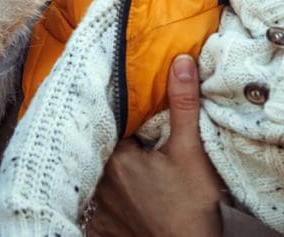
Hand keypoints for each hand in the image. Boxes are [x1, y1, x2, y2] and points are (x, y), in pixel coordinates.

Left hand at [88, 55, 223, 236]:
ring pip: (97, 169)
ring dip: (109, 159)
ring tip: (129, 149)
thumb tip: (180, 62)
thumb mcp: (190, 152)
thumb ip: (182, 105)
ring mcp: (97, 207)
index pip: (109, 120)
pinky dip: (103, 187)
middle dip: (115, 132)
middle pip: (102, 144)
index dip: (120, 108)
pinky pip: (93, 198)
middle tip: (132, 122)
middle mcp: (98, 180)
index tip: (129, 96)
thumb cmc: (189, 210)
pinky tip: (122, 184)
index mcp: (116, 157)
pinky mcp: (101, 226)